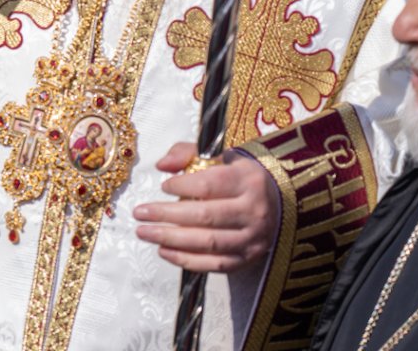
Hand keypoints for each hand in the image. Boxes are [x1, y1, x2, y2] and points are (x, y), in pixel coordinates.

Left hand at [132, 142, 277, 273]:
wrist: (278, 201)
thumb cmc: (238, 176)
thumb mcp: (218, 156)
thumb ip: (187, 153)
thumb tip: (162, 165)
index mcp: (248, 180)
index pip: (210, 185)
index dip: (182, 186)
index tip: (163, 186)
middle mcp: (254, 210)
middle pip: (205, 215)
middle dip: (166, 215)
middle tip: (139, 213)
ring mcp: (254, 238)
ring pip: (209, 242)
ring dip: (171, 239)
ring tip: (144, 232)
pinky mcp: (249, 258)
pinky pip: (216, 264)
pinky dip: (187, 260)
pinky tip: (163, 251)